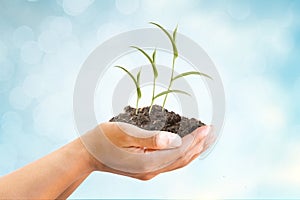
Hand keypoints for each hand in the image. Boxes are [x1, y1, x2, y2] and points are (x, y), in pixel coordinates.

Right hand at [80, 122, 214, 179]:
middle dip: (199, 145)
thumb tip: (177, 140)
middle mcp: (151, 171)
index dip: (195, 139)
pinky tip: (185, 146)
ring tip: (204, 138)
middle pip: (182, 159)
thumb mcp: (124, 134)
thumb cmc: (102, 139)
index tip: (207, 127)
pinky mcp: (145, 169)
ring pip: (177, 162)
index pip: (180, 151)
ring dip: (193, 150)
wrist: (87, 155)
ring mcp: (148, 172)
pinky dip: (181, 153)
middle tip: (212, 131)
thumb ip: (151, 138)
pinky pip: (169, 162)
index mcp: (147, 162)